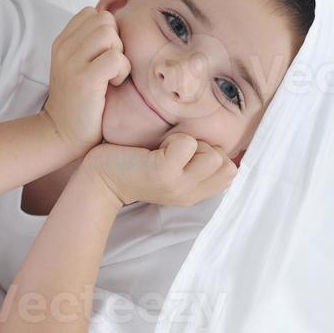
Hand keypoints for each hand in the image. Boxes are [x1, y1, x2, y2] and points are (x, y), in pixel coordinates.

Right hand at [42, 8, 130, 156]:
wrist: (62, 134)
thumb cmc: (80, 99)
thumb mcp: (77, 64)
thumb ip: (89, 43)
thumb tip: (116, 24)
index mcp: (62, 41)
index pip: (92, 13)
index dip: (106, 30)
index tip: (103, 54)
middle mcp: (63, 48)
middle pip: (104, 19)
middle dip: (115, 39)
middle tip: (110, 65)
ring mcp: (72, 62)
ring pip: (109, 34)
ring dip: (119, 54)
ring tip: (111, 74)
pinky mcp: (85, 79)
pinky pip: (115, 57)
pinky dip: (122, 70)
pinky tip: (113, 84)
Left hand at [84, 132, 236, 208]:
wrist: (101, 179)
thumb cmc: (136, 166)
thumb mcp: (174, 171)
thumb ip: (197, 164)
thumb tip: (224, 145)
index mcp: (194, 193)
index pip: (232, 173)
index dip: (214, 154)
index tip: (187, 154)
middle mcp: (190, 194)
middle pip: (225, 163)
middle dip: (204, 147)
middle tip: (175, 151)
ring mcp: (179, 186)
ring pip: (212, 154)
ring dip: (189, 142)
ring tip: (165, 149)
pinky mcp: (164, 173)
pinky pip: (187, 144)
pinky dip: (173, 138)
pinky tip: (155, 149)